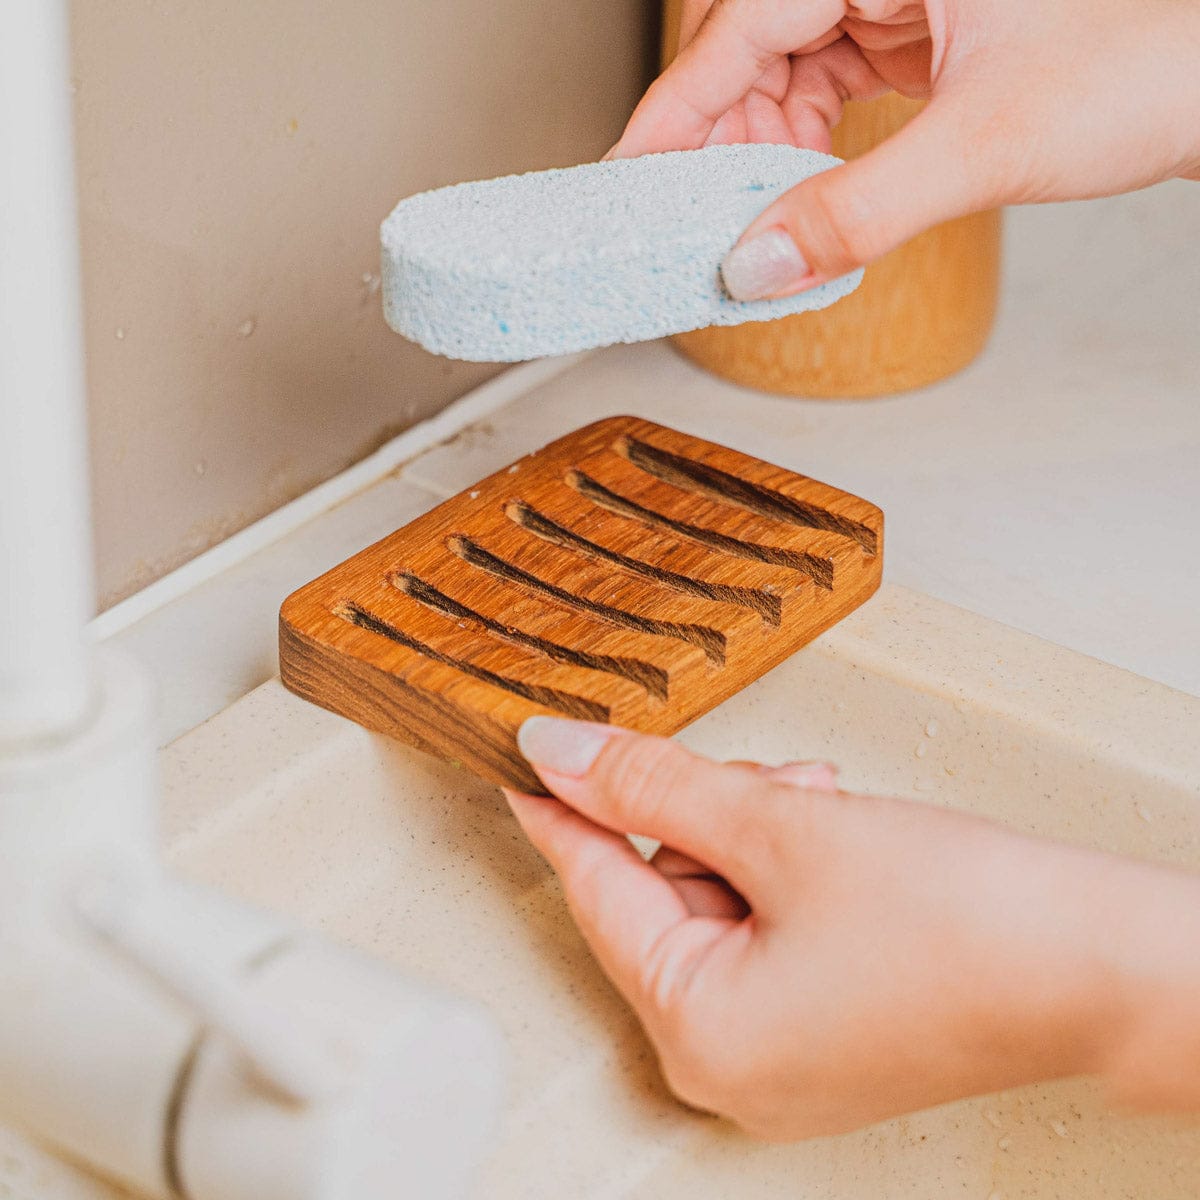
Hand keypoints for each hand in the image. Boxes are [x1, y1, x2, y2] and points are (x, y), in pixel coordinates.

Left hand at [506, 717, 1199, 1137]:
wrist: (1106, 962)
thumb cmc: (967, 920)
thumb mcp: (780, 826)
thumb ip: (654, 786)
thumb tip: (561, 753)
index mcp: (702, 1033)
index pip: (597, 893)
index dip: (564, 810)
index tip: (529, 762)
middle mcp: (731, 1063)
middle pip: (661, 893)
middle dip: (703, 813)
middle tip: (767, 781)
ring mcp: (779, 1052)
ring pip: (716, 899)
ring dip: (752, 829)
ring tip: (819, 807)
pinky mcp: (822, 1026)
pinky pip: (761, 928)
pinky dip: (781, 866)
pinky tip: (832, 833)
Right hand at [613, 0, 1199, 300]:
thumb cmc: (1149, 62)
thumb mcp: (982, 146)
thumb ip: (856, 212)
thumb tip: (757, 264)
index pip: (739, 24)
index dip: (675, 112)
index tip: (626, 178)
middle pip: (753, 47)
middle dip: (721, 142)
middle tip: (693, 223)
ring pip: (789, 72)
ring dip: (763, 153)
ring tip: (755, 219)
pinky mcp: (921, 33)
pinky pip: (831, 86)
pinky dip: (809, 147)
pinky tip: (806, 190)